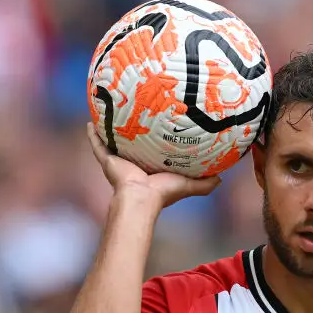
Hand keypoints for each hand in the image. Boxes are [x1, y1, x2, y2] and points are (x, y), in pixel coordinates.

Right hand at [86, 123, 221, 207]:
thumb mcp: (188, 184)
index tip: (157, 127)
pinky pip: (97, 144)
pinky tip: (90, 121)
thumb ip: (205, 183)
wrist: (140, 199)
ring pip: (111, 142)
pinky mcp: (106, 160)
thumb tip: (222, 178)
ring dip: (109, 130)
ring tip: (108, 113)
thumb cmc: (163, 193)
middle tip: (132, 113)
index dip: (154, 141)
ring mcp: (117, 162)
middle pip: (130, 145)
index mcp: (149, 169)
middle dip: (131, 132)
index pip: (150, 153)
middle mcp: (132, 164)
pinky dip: (92, 134)